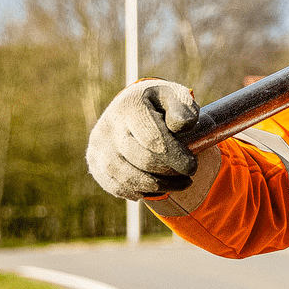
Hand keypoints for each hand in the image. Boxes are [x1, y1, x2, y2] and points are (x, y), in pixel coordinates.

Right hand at [86, 79, 200, 199]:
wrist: (132, 108)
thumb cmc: (160, 105)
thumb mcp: (175, 96)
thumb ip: (183, 107)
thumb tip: (180, 125)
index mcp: (130, 106)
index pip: (153, 139)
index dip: (176, 157)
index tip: (193, 166)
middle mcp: (109, 126)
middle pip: (142, 160)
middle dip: (170, 172)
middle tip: (189, 174)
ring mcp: (98, 145)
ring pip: (128, 177)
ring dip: (158, 186)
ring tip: (180, 184)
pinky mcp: (94, 162)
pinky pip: (116, 186)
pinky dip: (140, 192)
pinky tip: (158, 189)